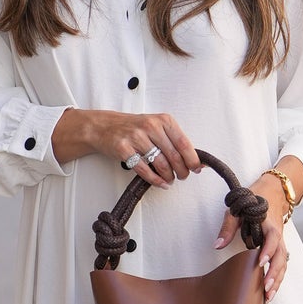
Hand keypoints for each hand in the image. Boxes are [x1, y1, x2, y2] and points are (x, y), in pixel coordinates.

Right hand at [51, 107, 197, 186]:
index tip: (197, 169)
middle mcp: (150, 126)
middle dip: (181, 171)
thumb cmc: (134, 128)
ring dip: (168, 176)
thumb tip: (196, 159)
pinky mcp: (124, 149)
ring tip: (170, 180)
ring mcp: (136, 137)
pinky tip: (160, 183)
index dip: (192, 159)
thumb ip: (174, 140)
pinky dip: (155, 180)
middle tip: (182, 176)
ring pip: (160, 164)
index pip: (183, 143)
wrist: (104, 127)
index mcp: (163, 120)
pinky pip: (144, 170)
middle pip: (174, 155)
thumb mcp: (156, 126)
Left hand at [216, 173, 288, 300]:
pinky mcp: (279, 249)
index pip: (272, 238)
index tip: (260, 263)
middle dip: (274, 273)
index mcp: (268, 224)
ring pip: (283, 263)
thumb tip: (217, 246)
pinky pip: (281, 265)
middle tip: (265, 288)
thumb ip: (227, 228)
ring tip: (268, 296)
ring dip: (277, 279)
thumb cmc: (251, 203)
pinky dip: (277, 278)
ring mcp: (280, 243)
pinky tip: (269, 291)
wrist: (271, 194)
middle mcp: (278, 235)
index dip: (268, 251)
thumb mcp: (236, 211)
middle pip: (281, 256)